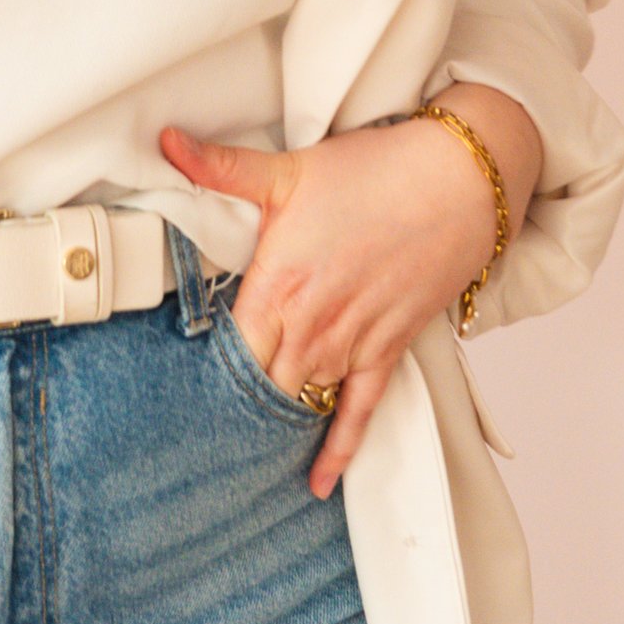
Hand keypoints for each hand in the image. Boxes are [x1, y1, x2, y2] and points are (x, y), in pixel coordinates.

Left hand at [157, 87, 537, 498]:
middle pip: (260, 385)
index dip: (203, 373)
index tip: (176, 397)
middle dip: (232, 409)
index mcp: (277, 282)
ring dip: (274, 426)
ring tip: (238, 460)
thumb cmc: (374, 171)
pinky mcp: (387, 351)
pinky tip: (318, 481)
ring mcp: (351, 343)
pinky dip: (339, 450)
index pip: (228, 348)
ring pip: (302, 401)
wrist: (457, 182)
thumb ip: (222, 167)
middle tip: (199, 438)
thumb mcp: (288, 169)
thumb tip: (166, 142)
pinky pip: (358, 413)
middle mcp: (311, 324)